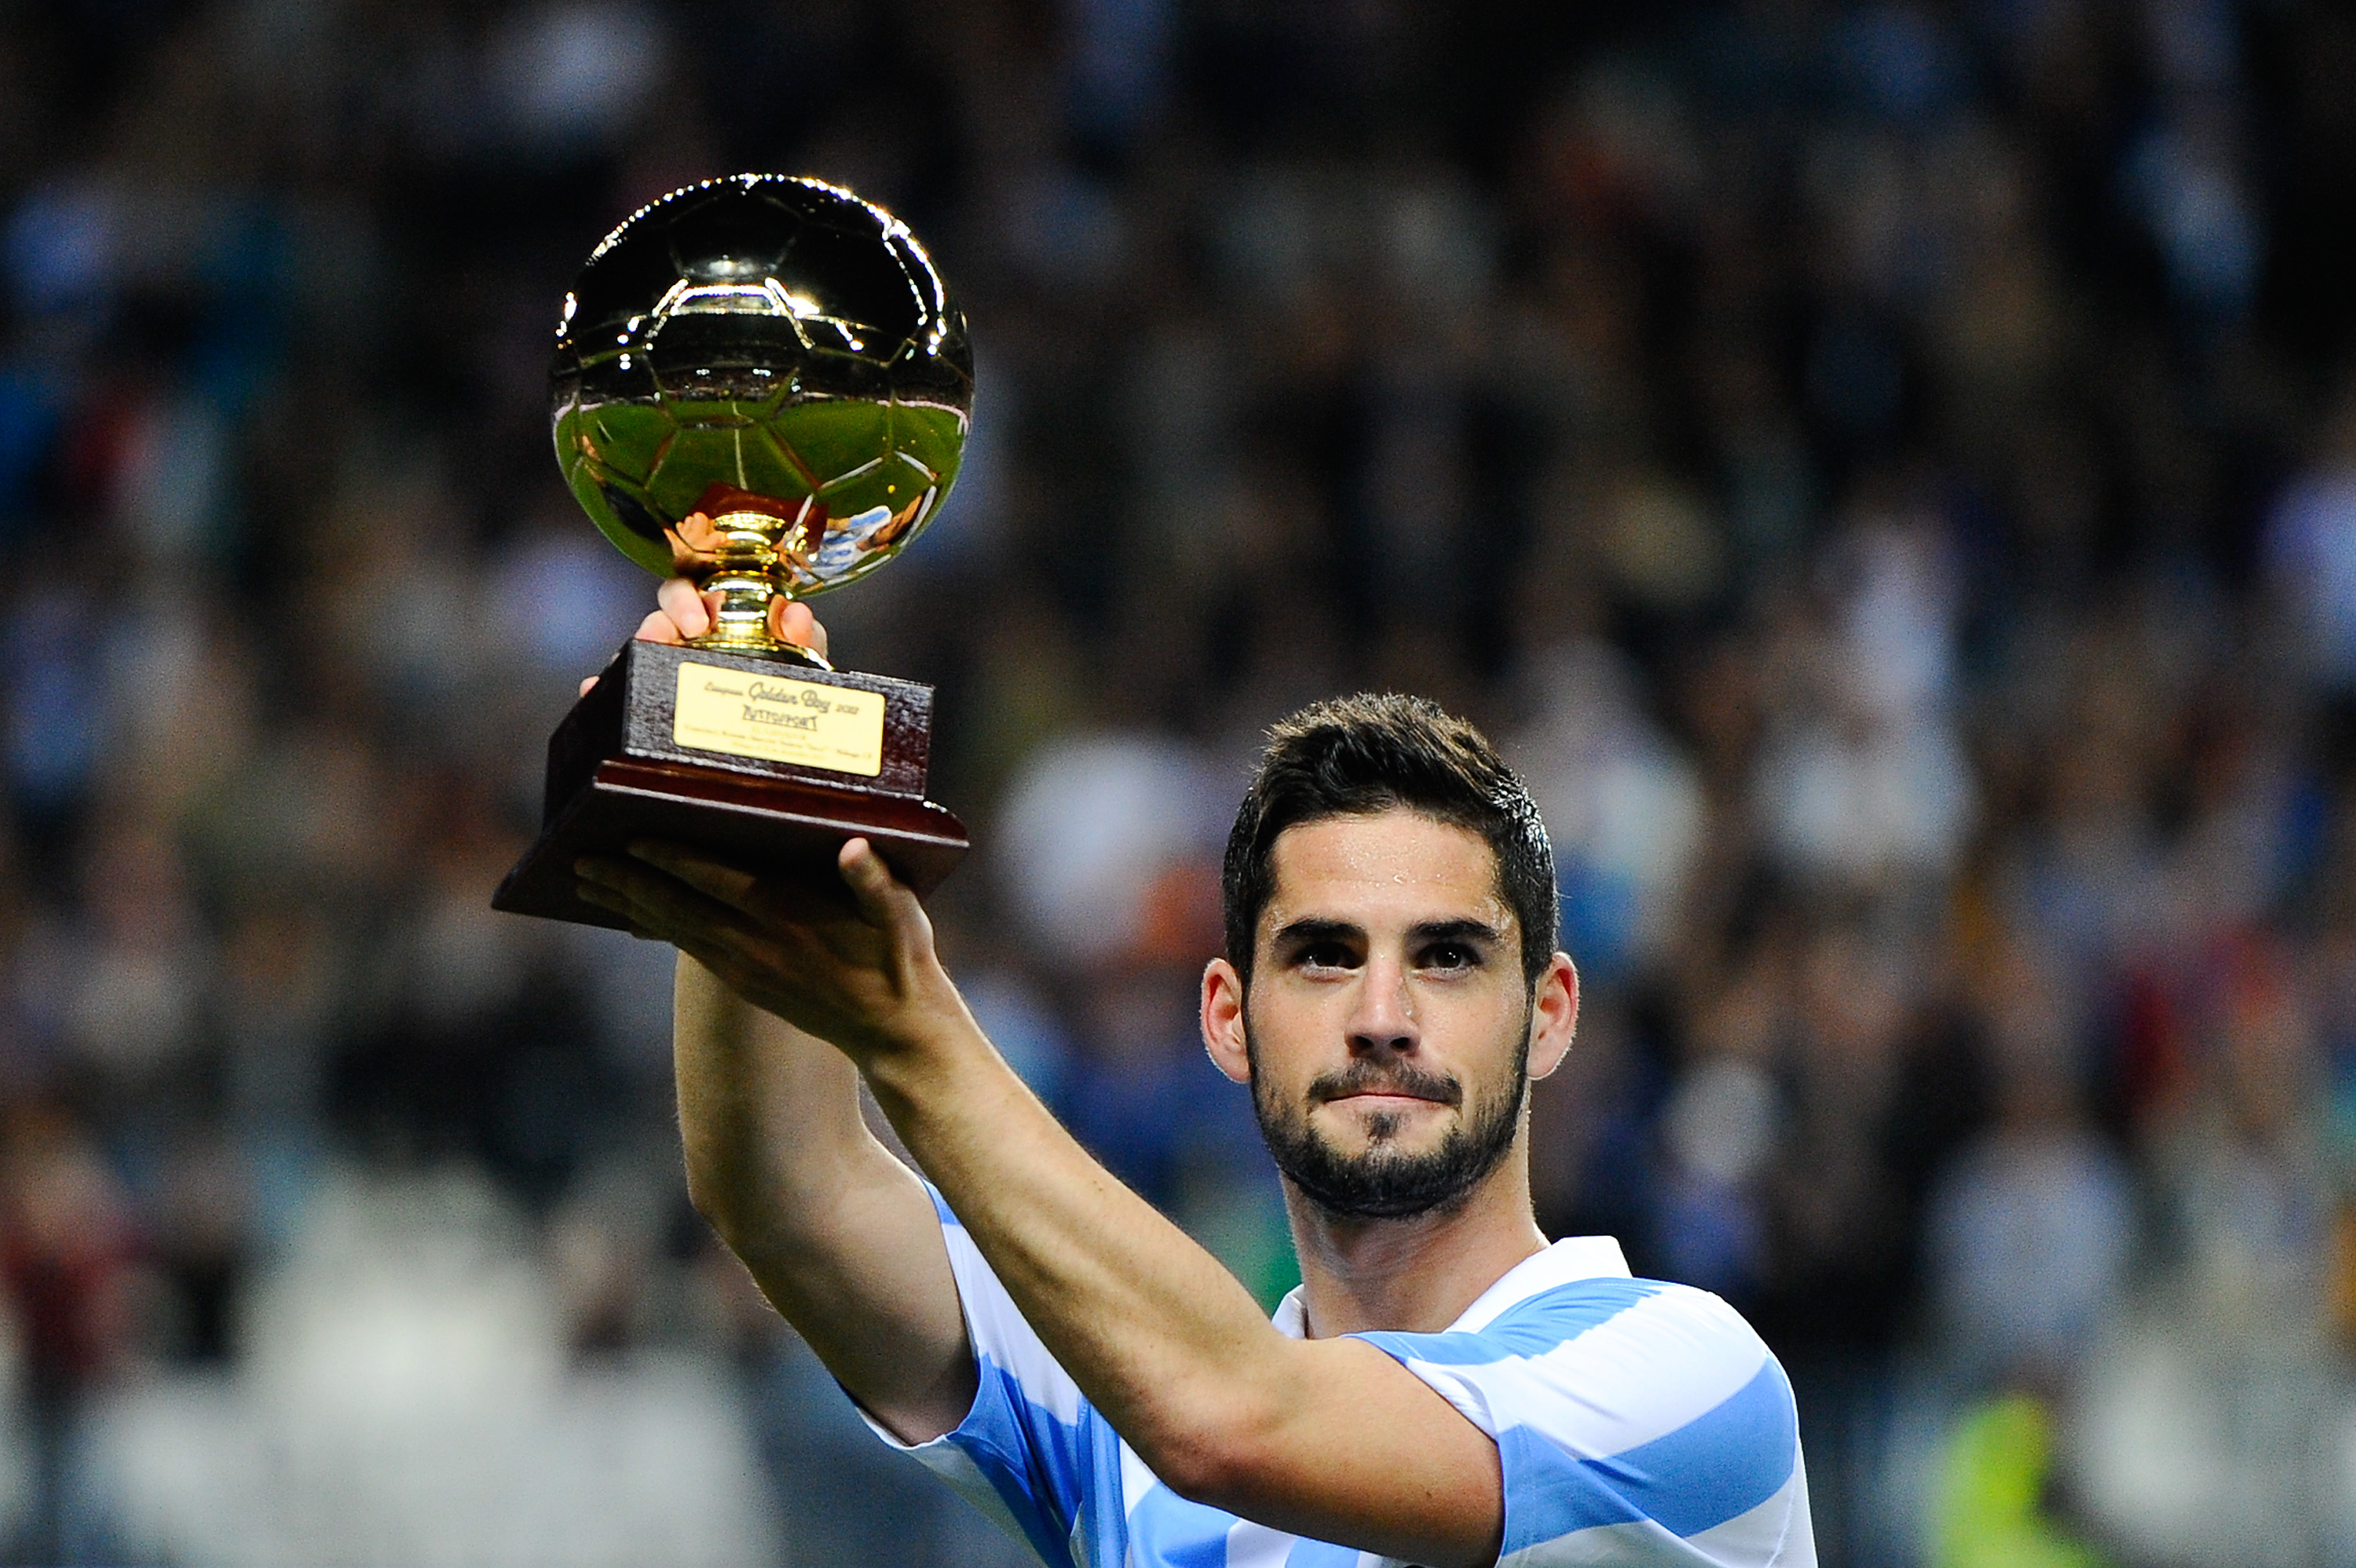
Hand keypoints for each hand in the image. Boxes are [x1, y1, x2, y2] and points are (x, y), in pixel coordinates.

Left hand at [573, 837, 961, 1064]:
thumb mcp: (902, 918)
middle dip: (625, 881)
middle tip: (579, 860)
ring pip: (674, 929)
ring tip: (590, 883)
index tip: (630, 837)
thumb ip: (875, 881)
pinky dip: (655, 927)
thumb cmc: (902, 964)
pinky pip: (689, 948)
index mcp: (789, 918)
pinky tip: (634, 917)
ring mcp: (747, 968)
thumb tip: (852, 847)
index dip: (671, 858)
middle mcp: (756, 945)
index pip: (716, 880)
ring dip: (628, 904)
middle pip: (676, 906)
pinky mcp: (746, 984)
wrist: (897, 1035)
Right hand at [579, 581, 830, 695]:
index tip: (697, 621)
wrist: (786, 740)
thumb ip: (805, 636)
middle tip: (664, 639)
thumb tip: (796, 616)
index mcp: (717, 617)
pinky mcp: (655, 697)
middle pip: (659, 617)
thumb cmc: (785, 682)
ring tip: (627, 662)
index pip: (690, 591)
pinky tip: (593, 689)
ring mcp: (669, 666)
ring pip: (636, 649)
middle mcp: (687, 639)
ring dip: (627, 652)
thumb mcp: (801, 658)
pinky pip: (620, 688)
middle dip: (657, 624)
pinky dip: (602, 687)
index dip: (686, 599)